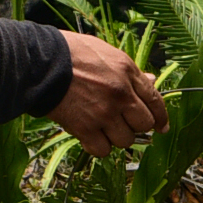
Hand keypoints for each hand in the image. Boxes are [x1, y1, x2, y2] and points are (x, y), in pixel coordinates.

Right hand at [47, 29, 166, 157]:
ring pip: (125, 140)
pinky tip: (91, 136)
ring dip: (116, 137)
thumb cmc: (71, 53)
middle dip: (136, 125)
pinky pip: (103, 150)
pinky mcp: (85, 129)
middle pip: (144, 125)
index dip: (161, 117)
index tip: (162, 126)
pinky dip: (98, 146)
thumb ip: (130, 71)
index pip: (155, 101)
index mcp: (127, 73)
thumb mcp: (107, 53)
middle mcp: (120, 95)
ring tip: (103, 126)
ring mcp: (103, 114)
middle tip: (123, 122)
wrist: (41, 63)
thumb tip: (150, 80)